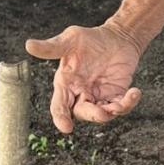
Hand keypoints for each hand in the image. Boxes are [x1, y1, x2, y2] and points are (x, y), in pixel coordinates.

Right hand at [24, 22, 141, 133]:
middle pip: (82, 113)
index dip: (61, 117)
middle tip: (102, 112)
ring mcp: (99, 96)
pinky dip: (128, 103)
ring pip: (103, 113)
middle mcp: (80, 94)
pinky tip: (135, 92)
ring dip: (111, 112)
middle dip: (92, 115)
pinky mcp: (116, 95)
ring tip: (120, 104)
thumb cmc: (89, 38)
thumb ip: (52, 47)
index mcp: (66, 83)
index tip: (65, 127)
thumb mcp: (70, 39)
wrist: (116, 37)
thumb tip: (28, 45)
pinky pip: (120, 106)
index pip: (60, 105)